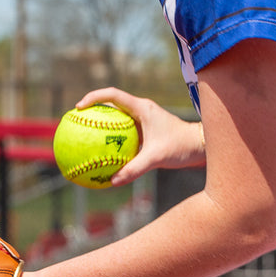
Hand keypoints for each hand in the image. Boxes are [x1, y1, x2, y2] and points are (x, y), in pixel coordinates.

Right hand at [73, 88, 205, 186]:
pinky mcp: (144, 132)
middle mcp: (141, 110)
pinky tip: (102, 156)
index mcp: (142, 108)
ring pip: (116, 120)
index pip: (113, 95)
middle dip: (92, 110)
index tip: (79, 108)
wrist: (200, 146)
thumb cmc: (181, 147)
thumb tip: (113, 181)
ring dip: (101, 125)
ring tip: (82, 137)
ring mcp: (142, 121)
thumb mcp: (157, 158)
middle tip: (75, 121)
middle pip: (110, 105)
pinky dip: (111, 141)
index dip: (94, 97)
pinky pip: (123, 134)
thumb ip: (135, 169)